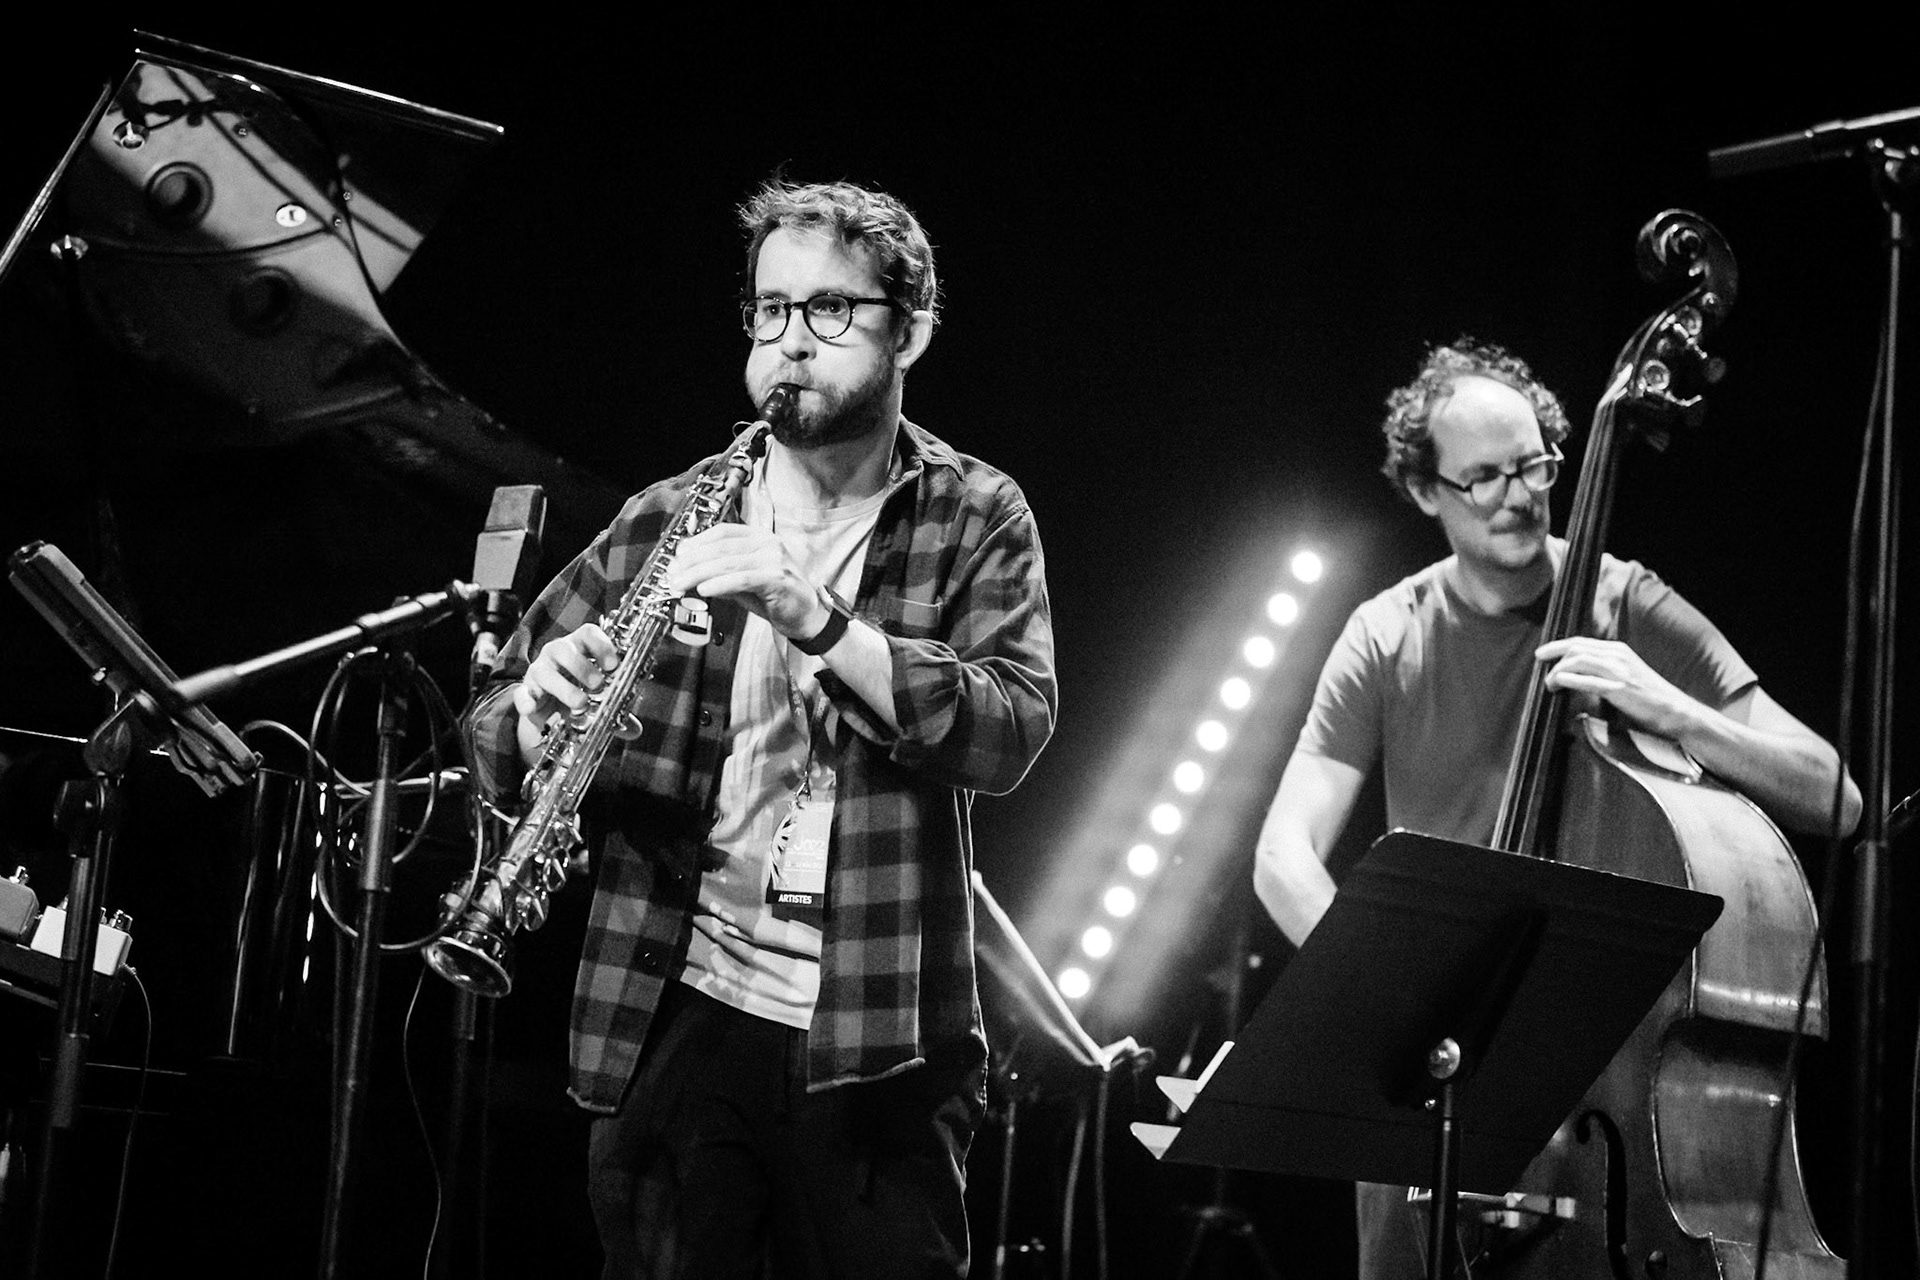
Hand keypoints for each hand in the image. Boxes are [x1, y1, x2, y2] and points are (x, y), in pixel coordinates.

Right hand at [512, 622, 617, 729]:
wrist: (550, 712)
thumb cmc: (580, 693)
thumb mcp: (599, 699)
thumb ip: (616, 710)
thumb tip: (634, 730)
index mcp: (580, 648)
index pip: (588, 633)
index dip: (602, 645)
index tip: (614, 664)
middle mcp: (557, 654)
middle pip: (564, 649)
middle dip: (583, 666)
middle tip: (598, 684)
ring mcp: (539, 671)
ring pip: (544, 671)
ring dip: (563, 686)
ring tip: (580, 703)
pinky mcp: (525, 691)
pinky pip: (521, 693)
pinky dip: (525, 700)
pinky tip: (533, 709)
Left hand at [663, 524, 828, 640]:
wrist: (807, 616)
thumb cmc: (776, 598)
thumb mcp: (744, 582)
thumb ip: (721, 574)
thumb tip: (690, 574)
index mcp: (760, 538)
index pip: (723, 532)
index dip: (697, 542)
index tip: (678, 556)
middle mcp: (768, 544)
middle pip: (720, 547)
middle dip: (691, 561)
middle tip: (673, 574)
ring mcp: (774, 560)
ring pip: (727, 562)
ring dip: (698, 574)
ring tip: (681, 585)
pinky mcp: (777, 578)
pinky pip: (742, 579)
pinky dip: (720, 584)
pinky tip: (704, 590)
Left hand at [1535, 636, 1698, 738]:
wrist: (1676, 710)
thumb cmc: (1649, 697)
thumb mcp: (1626, 674)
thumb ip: (1605, 670)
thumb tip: (1577, 674)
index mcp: (1618, 650)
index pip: (1581, 642)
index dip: (1557, 646)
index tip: (1541, 653)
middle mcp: (1618, 655)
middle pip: (1576, 648)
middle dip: (1553, 656)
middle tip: (1540, 669)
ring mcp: (1620, 670)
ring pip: (1578, 661)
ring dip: (1558, 672)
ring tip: (1549, 685)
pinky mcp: (1621, 687)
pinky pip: (1588, 680)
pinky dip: (1570, 680)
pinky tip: (1558, 684)